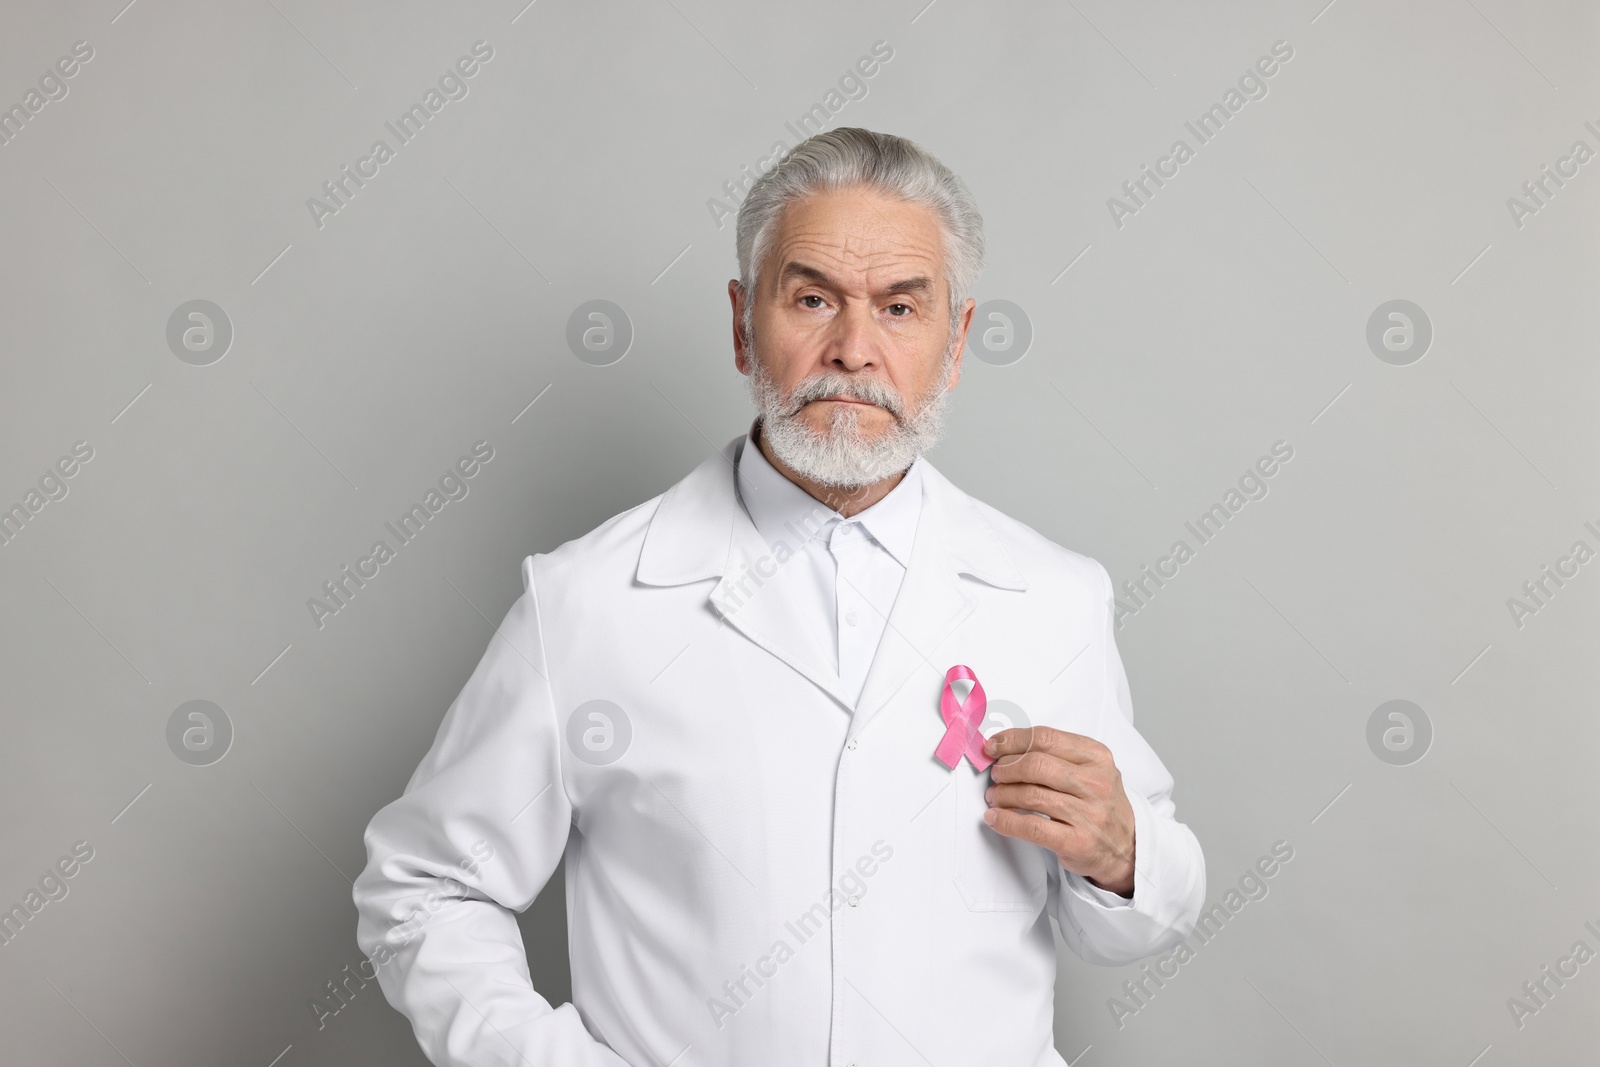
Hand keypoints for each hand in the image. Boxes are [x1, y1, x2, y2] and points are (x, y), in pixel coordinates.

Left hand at [981, 726, 1135, 897]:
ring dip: (1002, 795)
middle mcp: (1095, 783)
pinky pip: (1031, 827)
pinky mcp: (1077, 841)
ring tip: (994, 797)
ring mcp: (1088, 814)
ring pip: (1030, 795)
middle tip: (995, 775)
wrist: (1126, 846)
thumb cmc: (1099, 804)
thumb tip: (1006, 748)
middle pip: (1035, 765)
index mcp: (1096, 757)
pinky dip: (1006, 821)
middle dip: (1006, 768)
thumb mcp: (1090, 770)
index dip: (1012, 740)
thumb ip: (1055, 755)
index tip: (993, 746)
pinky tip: (995, 818)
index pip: (1046, 738)